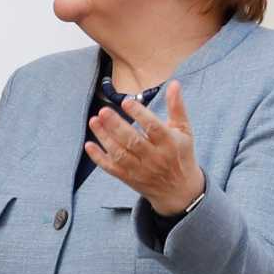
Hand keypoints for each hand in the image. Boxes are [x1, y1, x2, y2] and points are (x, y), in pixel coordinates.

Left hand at [86, 79, 204, 215]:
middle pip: (133, 141)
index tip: (126, 101)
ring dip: (104, 137)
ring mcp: (140, 169)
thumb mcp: (184, 131)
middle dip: (116, 125)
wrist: (179, 190)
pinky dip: (99, 158)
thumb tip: (173, 83)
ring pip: (119, 154)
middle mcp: (154, 157)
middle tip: (103, 110)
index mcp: (169, 143)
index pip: (153, 128)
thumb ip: (177, 107)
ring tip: (94, 121)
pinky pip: (111, 168)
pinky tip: (89, 145)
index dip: (139, 114)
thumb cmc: (181, 154)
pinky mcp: (129, 178)